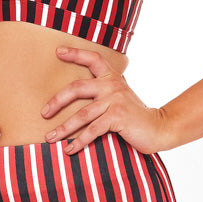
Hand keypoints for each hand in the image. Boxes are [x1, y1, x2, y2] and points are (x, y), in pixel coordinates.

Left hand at [40, 46, 168, 155]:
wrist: (158, 128)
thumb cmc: (134, 116)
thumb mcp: (119, 98)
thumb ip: (104, 93)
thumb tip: (75, 101)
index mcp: (112, 78)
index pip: (93, 59)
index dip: (75, 53)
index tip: (58, 52)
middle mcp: (112, 85)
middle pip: (77, 87)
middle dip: (57, 101)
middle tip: (44, 113)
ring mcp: (115, 100)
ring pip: (82, 114)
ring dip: (64, 128)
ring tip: (50, 137)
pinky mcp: (118, 117)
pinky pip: (92, 129)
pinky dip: (79, 141)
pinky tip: (69, 149)